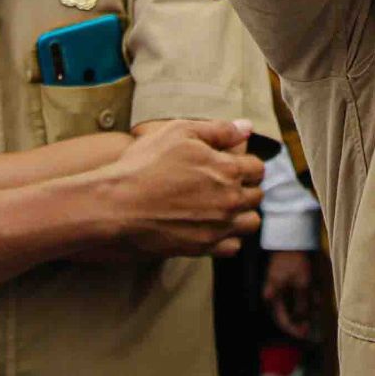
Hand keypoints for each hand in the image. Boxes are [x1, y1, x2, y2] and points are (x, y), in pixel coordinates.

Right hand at [105, 118, 263, 258]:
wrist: (116, 206)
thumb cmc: (145, 165)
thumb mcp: (179, 132)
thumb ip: (218, 130)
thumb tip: (246, 128)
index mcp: (227, 170)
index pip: (258, 168)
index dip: (248, 165)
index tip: (235, 165)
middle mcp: (229, 200)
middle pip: (256, 196)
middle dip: (247, 188)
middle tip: (228, 185)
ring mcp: (218, 227)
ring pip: (250, 223)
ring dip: (242, 214)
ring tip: (224, 207)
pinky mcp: (203, 248)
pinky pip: (232, 247)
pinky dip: (228, 239)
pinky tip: (213, 228)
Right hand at [263, 249, 314, 338]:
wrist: (291, 237)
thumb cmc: (294, 260)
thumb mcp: (302, 283)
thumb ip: (302, 304)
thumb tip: (303, 320)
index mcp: (272, 296)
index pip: (282, 320)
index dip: (294, 329)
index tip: (305, 334)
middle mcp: (273, 292)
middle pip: (287, 312)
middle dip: (301, 318)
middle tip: (312, 325)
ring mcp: (279, 285)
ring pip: (293, 302)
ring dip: (305, 306)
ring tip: (317, 307)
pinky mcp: (285, 277)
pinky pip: (295, 292)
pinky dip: (305, 296)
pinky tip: (316, 296)